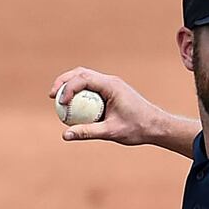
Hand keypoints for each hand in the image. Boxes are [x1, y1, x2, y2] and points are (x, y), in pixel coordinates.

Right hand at [49, 66, 164, 144]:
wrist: (157, 126)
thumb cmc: (138, 128)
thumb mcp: (111, 132)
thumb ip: (87, 132)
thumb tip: (65, 135)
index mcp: (111, 85)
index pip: (83, 78)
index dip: (67, 88)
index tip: (60, 102)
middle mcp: (111, 81)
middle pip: (81, 73)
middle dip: (64, 82)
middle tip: (52, 96)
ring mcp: (112, 85)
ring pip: (85, 78)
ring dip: (71, 86)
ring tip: (58, 100)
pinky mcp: (112, 91)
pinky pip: (92, 88)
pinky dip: (80, 94)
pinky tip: (74, 108)